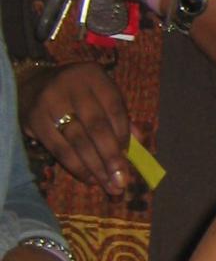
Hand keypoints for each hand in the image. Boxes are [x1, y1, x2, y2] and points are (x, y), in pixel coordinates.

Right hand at [21, 63, 130, 196]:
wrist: (31, 84)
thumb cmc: (77, 94)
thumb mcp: (100, 95)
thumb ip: (120, 115)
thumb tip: (140, 142)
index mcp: (93, 75)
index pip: (114, 108)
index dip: (124, 135)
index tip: (129, 158)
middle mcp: (71, 85)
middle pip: (97, 126)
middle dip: (111, 157)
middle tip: (122, 181)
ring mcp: (50, 101)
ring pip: (78, 140)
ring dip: (96, 167)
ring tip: (109, 185)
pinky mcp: (34, 119)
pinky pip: (59, 149)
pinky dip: (76, 166)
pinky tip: (89, 178)